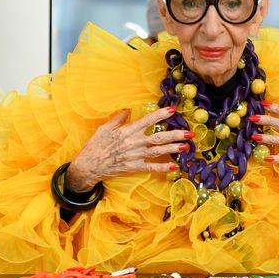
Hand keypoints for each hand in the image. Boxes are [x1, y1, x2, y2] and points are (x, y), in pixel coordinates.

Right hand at [65, 107, 188, 191]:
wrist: (88, 166)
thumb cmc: (95, 145)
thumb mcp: (104, 128)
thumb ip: (118, 119)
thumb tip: (128, 109)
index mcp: (127, 131)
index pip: (148, 120)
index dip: (161, 114)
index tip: (173, 109)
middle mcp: (134, 143)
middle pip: (158, 137)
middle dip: (175, 134)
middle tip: (190, 133)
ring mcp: (135, 156)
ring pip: (158, 151)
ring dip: (173, 149)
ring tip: (186, 146)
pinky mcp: (134, 167)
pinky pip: (151, 168)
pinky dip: (163, 168)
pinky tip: (174, 167)